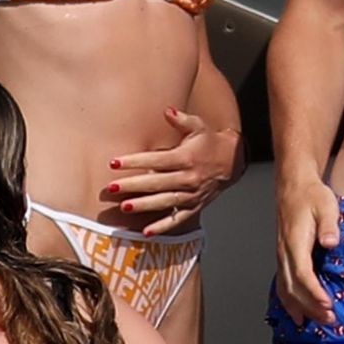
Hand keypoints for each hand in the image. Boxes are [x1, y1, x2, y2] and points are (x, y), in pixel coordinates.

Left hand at [104, 108, 242, 233]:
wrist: (232, 162)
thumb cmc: (209, 142)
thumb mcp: (198, 126)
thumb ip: (181, 120)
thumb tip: (167, 110)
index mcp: (186, 157)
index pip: (156, 159)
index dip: (135, 161)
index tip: (114, 162)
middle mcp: (188, 178)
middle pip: (157, 182)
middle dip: (133, 185)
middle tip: (111, 188)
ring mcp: (192, 194)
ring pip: (165, 202)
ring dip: (144, 206)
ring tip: (124, 207)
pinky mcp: (195, 206)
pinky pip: (178, 219)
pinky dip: (163, 227)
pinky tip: (146, 232)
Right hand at [274, 177, 340, 326]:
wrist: (293, 185)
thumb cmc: (312, 195)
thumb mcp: (326, 204)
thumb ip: (329, 224)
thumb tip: (331, 242)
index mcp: (295, 241)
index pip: (303, 274)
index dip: (314, 293)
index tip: (328, 305)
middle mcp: (285, 252)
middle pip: (293, 287)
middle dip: (310, 307)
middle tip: (329, 320)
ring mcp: (282, 256)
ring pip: (285, 289)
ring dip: (300, 308)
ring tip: (317, 322)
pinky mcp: (283, 257)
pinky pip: (283, 284)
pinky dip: (289, 303)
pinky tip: (298, 315)